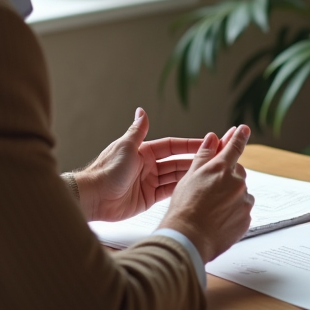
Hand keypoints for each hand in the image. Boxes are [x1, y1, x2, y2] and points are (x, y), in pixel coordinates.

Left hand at [73, 107, 204, 221]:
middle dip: (194, 160)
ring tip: (209, 174)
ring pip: (174, 177)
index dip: (189, 144)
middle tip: (215, 159)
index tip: (207, 142)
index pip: (172, 145)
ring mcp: (148, 182)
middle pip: (176, 162)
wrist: (94, 197)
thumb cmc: (106, 170)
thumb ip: (138, 131)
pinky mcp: (148, 198)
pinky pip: (168, 192)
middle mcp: (148, 166)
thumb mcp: (125, 146)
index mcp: (143, 151)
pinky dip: (180, 189)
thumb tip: (141, 111)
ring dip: (189, 175)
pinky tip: (194, 188)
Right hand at [159, 124, 254, 262]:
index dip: (239, 136)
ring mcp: (244, 201)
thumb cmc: (184, 208)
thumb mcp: (189, 177)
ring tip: (211, 209)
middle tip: (210, 191)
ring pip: (241, 193)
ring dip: (231, 196)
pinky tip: (218, 219)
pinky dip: (234, 212)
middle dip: (227, 177)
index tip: (244, 129)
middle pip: (237, 173)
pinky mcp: (247, 219)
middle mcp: (237, 182)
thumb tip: (213, 137)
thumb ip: (204, 155)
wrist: (188, 238)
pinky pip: (243, 210)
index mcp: (221, 169)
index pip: (234, 147)